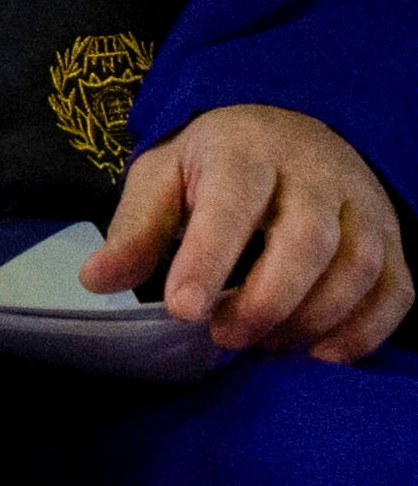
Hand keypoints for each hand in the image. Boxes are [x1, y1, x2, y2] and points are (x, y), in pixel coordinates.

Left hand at [80, 104, 406, 361]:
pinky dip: (366, 330)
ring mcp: (362, 205)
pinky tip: (320, 354)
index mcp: (246, 152)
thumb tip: (97, 281)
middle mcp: (316, 174)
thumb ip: (136, 228)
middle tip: (224, 336)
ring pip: (358, 266)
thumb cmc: (214, 164)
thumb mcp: (162, 177)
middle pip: (309, 240)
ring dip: (313, 319)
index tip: (182, 310)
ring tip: (263, 345)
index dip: (209, 259)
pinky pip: (397, 287)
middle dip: (266, 300)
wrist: (286, 130)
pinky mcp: (391, 237)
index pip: (233, 204)